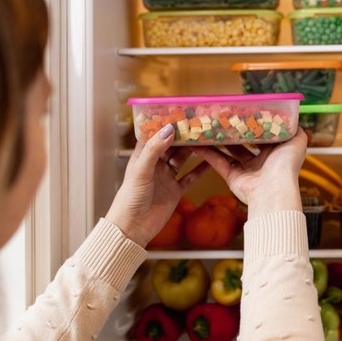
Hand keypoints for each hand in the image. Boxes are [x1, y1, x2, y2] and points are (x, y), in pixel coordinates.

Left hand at [106, 124, 209, 246]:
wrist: (133, 228)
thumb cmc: (130, 199)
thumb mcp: (141, 171)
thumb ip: (155, 150)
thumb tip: (169, 129)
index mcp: (143, 157)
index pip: (155, 135)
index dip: (165, 124)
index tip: (179, 113)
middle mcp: (155, 164)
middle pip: (172, 145)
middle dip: (183, 135)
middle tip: (198, 123)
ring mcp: (166, 177)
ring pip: (183, 159)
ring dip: (193, 150)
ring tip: (206, 138)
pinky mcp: (175, 190)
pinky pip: (190, 177)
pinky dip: (201, 170)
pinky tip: (211, 162)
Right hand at [190, 129, 306, 220]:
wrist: (274, 189)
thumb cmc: (286, 165)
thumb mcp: (297, 141)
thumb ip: (296, 130)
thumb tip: (294, 118)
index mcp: (274, 152)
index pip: (262, 136)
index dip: (252, 125)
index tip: (241, 113)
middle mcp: (260, 161)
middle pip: (243, 143)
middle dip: (233, 132)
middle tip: (221, 118)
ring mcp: (245, 170)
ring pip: (228, 152)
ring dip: (217, 141)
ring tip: (206, 127)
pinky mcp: (232, 177)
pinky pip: (218, 163)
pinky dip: (207, 154)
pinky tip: (196, 143)